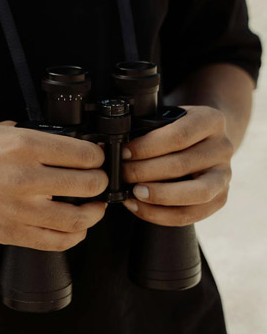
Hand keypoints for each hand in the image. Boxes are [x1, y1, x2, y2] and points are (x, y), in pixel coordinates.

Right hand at [0, 121, 108, 250]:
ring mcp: (20, 209)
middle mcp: (26, 178)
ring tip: (95, 207)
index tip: (96, 158)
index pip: (83, 154)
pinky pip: (56, 242)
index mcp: (24, 146)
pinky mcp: (13, 233)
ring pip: (78, 218)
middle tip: (97, 180)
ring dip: (94, 212)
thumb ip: (32, 135)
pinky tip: (76, 229)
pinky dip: (74, 236)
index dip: (97, 156)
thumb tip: (62, 142)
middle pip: (88, 184)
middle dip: (99, 182)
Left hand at [121, 106, 233, 225]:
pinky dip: (160, 214)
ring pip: (195, 193)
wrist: (203, 141)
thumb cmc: (175, 129)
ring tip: (132, 194)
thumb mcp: (166, 119)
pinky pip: (191, 214)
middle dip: (144, 172)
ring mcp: (224, 175)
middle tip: (120, 175)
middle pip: (182, 165)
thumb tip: (108, 145)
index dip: (147, 146)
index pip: (178, 135)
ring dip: (158, 196)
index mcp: (210, 120)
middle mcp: (223, 148)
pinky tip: (138, 206)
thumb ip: (146, 128)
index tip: (123, 153)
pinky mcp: (220, 199)